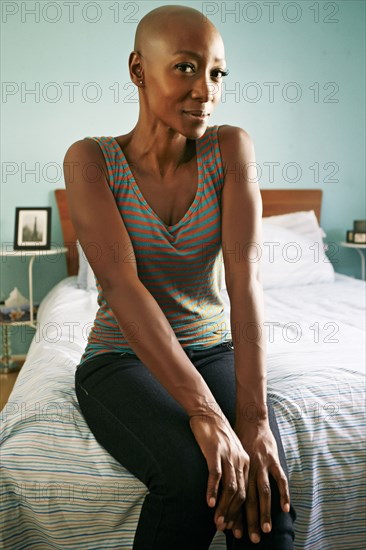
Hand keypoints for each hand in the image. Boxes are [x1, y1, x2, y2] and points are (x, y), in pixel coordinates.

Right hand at [189, 413, 248, 537]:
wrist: (208, 412)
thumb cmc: (216, 432)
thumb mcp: (230, 450)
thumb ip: (232, 466)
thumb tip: (228, 487)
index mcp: (245, 462)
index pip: (247, 492)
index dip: (242, 512)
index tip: (237, 528)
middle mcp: (240, 461)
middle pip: (242, 494)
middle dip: (237, 516)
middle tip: (231, 532)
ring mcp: (228, 457)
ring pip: (230, 488)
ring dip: (225, 508)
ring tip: (219, 523)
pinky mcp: (215, 452)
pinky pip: (216, 475)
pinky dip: (214, 491)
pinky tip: (210, 503)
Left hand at [234, 421, 290, 543]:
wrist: (250, 419)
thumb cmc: (238, 440)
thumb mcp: (230, 456)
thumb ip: (231, 474)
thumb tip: (223, 494)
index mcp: (237, 470)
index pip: (234, 497)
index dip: (233, 514)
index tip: (230, 531)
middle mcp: (248, 469)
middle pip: (247, 499)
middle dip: (248, 520)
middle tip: (251, 539)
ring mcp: (261, 464)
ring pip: (262, 492)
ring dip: (264, 512)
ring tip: (266, 529)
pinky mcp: (273, 459)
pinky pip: (279, 478)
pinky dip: (283, 493)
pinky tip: (285, 508)